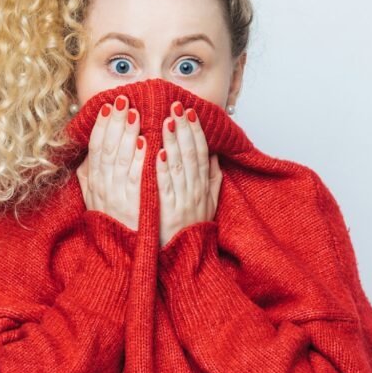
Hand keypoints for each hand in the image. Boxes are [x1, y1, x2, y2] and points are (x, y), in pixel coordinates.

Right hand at [76, 94, 144, 230]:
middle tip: (123, 99)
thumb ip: (91, 178)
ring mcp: (122, 199)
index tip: (108, 106)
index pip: (96, 150)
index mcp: (96, 186)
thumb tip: (88, 156)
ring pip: (122, 161)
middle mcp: (106, 190)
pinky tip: (147, 144)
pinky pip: (139, 181)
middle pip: (108, 150)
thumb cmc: (114, 229)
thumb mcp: (96, 202)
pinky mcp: (140, 208)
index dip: (101, 126)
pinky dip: (141, 161)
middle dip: (115, 122)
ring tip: (136, 113)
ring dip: (128, 135)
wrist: (125, 259)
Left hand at [156, 101, 221, 247]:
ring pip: (178, 167)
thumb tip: (213, 155)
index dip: (195, 132)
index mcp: (202, 190)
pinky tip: (158, 153)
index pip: (200, 154)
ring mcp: (179, 204)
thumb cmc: (191, 236)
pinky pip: (164, 189)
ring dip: (172, 142)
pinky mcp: (165, 215)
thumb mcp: (208, 207)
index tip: (187, 112)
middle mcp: (193, 195)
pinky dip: (162, 170)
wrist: (183, 266)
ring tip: (165, 120)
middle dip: (183, 129)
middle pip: (190, 156)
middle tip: (175, 106)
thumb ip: (212, 181)